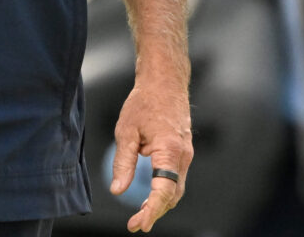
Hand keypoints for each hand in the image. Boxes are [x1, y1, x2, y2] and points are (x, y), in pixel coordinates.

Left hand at [111, 72, 192, 231]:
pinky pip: (175, 177)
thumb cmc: (144, 102)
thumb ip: (123, 162)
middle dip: (155, 212)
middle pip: (172, 195)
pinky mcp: (182, 151)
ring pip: (176, 188)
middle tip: (135, 224)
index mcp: (170, 152)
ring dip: (160, 203)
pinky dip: (164, 191)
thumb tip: (118, 190)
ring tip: (140, 214)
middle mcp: (183, 156)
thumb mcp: (125, 132)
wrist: (164, 82)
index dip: (151, 211)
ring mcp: (186, 154)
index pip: (164, 191)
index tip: (138, 224)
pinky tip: (149, 195)